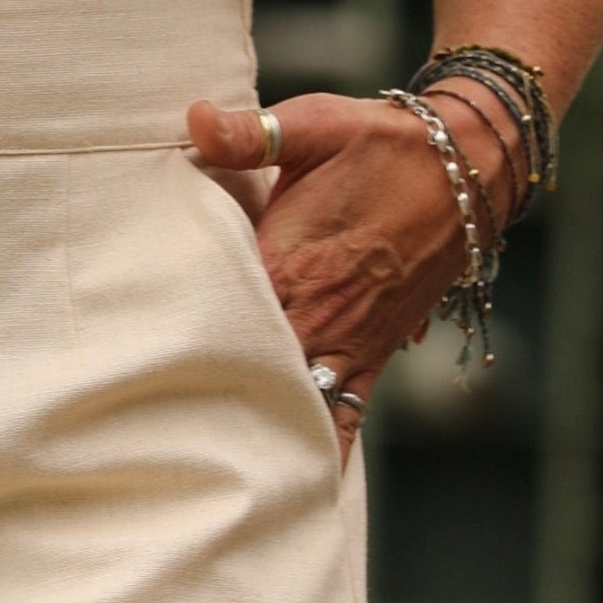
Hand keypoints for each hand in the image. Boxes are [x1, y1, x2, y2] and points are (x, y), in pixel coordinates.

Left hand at [183, 88, 515, 469]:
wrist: (465, 168)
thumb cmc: (379, 144)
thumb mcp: (312, 126)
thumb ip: (249, 133)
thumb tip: (195, 117)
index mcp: (289, 261)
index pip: (220, 311)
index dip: (177, 335)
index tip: (137, 357)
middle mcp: (318, 313)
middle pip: (250, 369)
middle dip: (205, 392)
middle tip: (152, 427)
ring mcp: (349, 340)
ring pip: (297, 402)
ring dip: (259, 425)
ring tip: (205, 465)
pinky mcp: (375, 352)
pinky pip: (348, 413)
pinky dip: (327, 447)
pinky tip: (301, 485)